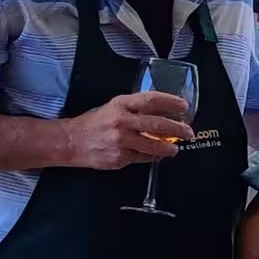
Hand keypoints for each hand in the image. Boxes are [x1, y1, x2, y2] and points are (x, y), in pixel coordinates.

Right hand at [62, 92, 192, 170]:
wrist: (70, 141)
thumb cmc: (93, 123)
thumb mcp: (113, 107)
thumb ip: (135, 108)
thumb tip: (163, 112)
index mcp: (120, 104)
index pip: (151, 100)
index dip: (171, 102)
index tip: (184, 106)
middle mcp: (122, 121)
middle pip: (158, 124)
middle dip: (178, 129)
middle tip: (188, 132)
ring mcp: (121, 141)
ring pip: (154, 145)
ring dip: (169, 148)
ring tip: (175, 148)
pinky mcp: (119, 158)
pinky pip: (143, 157)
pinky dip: (151, 156)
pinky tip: (156, 155)